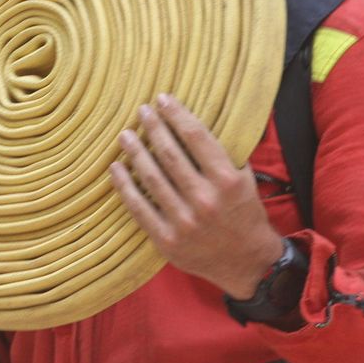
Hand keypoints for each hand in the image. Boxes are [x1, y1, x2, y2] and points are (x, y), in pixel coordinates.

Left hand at [109, 94, 283, 298]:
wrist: (247, 263)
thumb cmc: (244, 214)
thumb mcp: (245, 180)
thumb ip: (224, 153)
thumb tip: (195, 121)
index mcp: (227, 180)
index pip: (196, 137)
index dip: (176, 115)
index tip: (163, 99)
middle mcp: (205, 199)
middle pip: (169, 154)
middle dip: (152, 128)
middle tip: (141, 111)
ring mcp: (184, 222)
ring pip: (151, 178)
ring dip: (134, 152)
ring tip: (124, 135)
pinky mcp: (167, 240)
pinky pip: (139, 208)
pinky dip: (124, 186)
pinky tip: (116, 168)